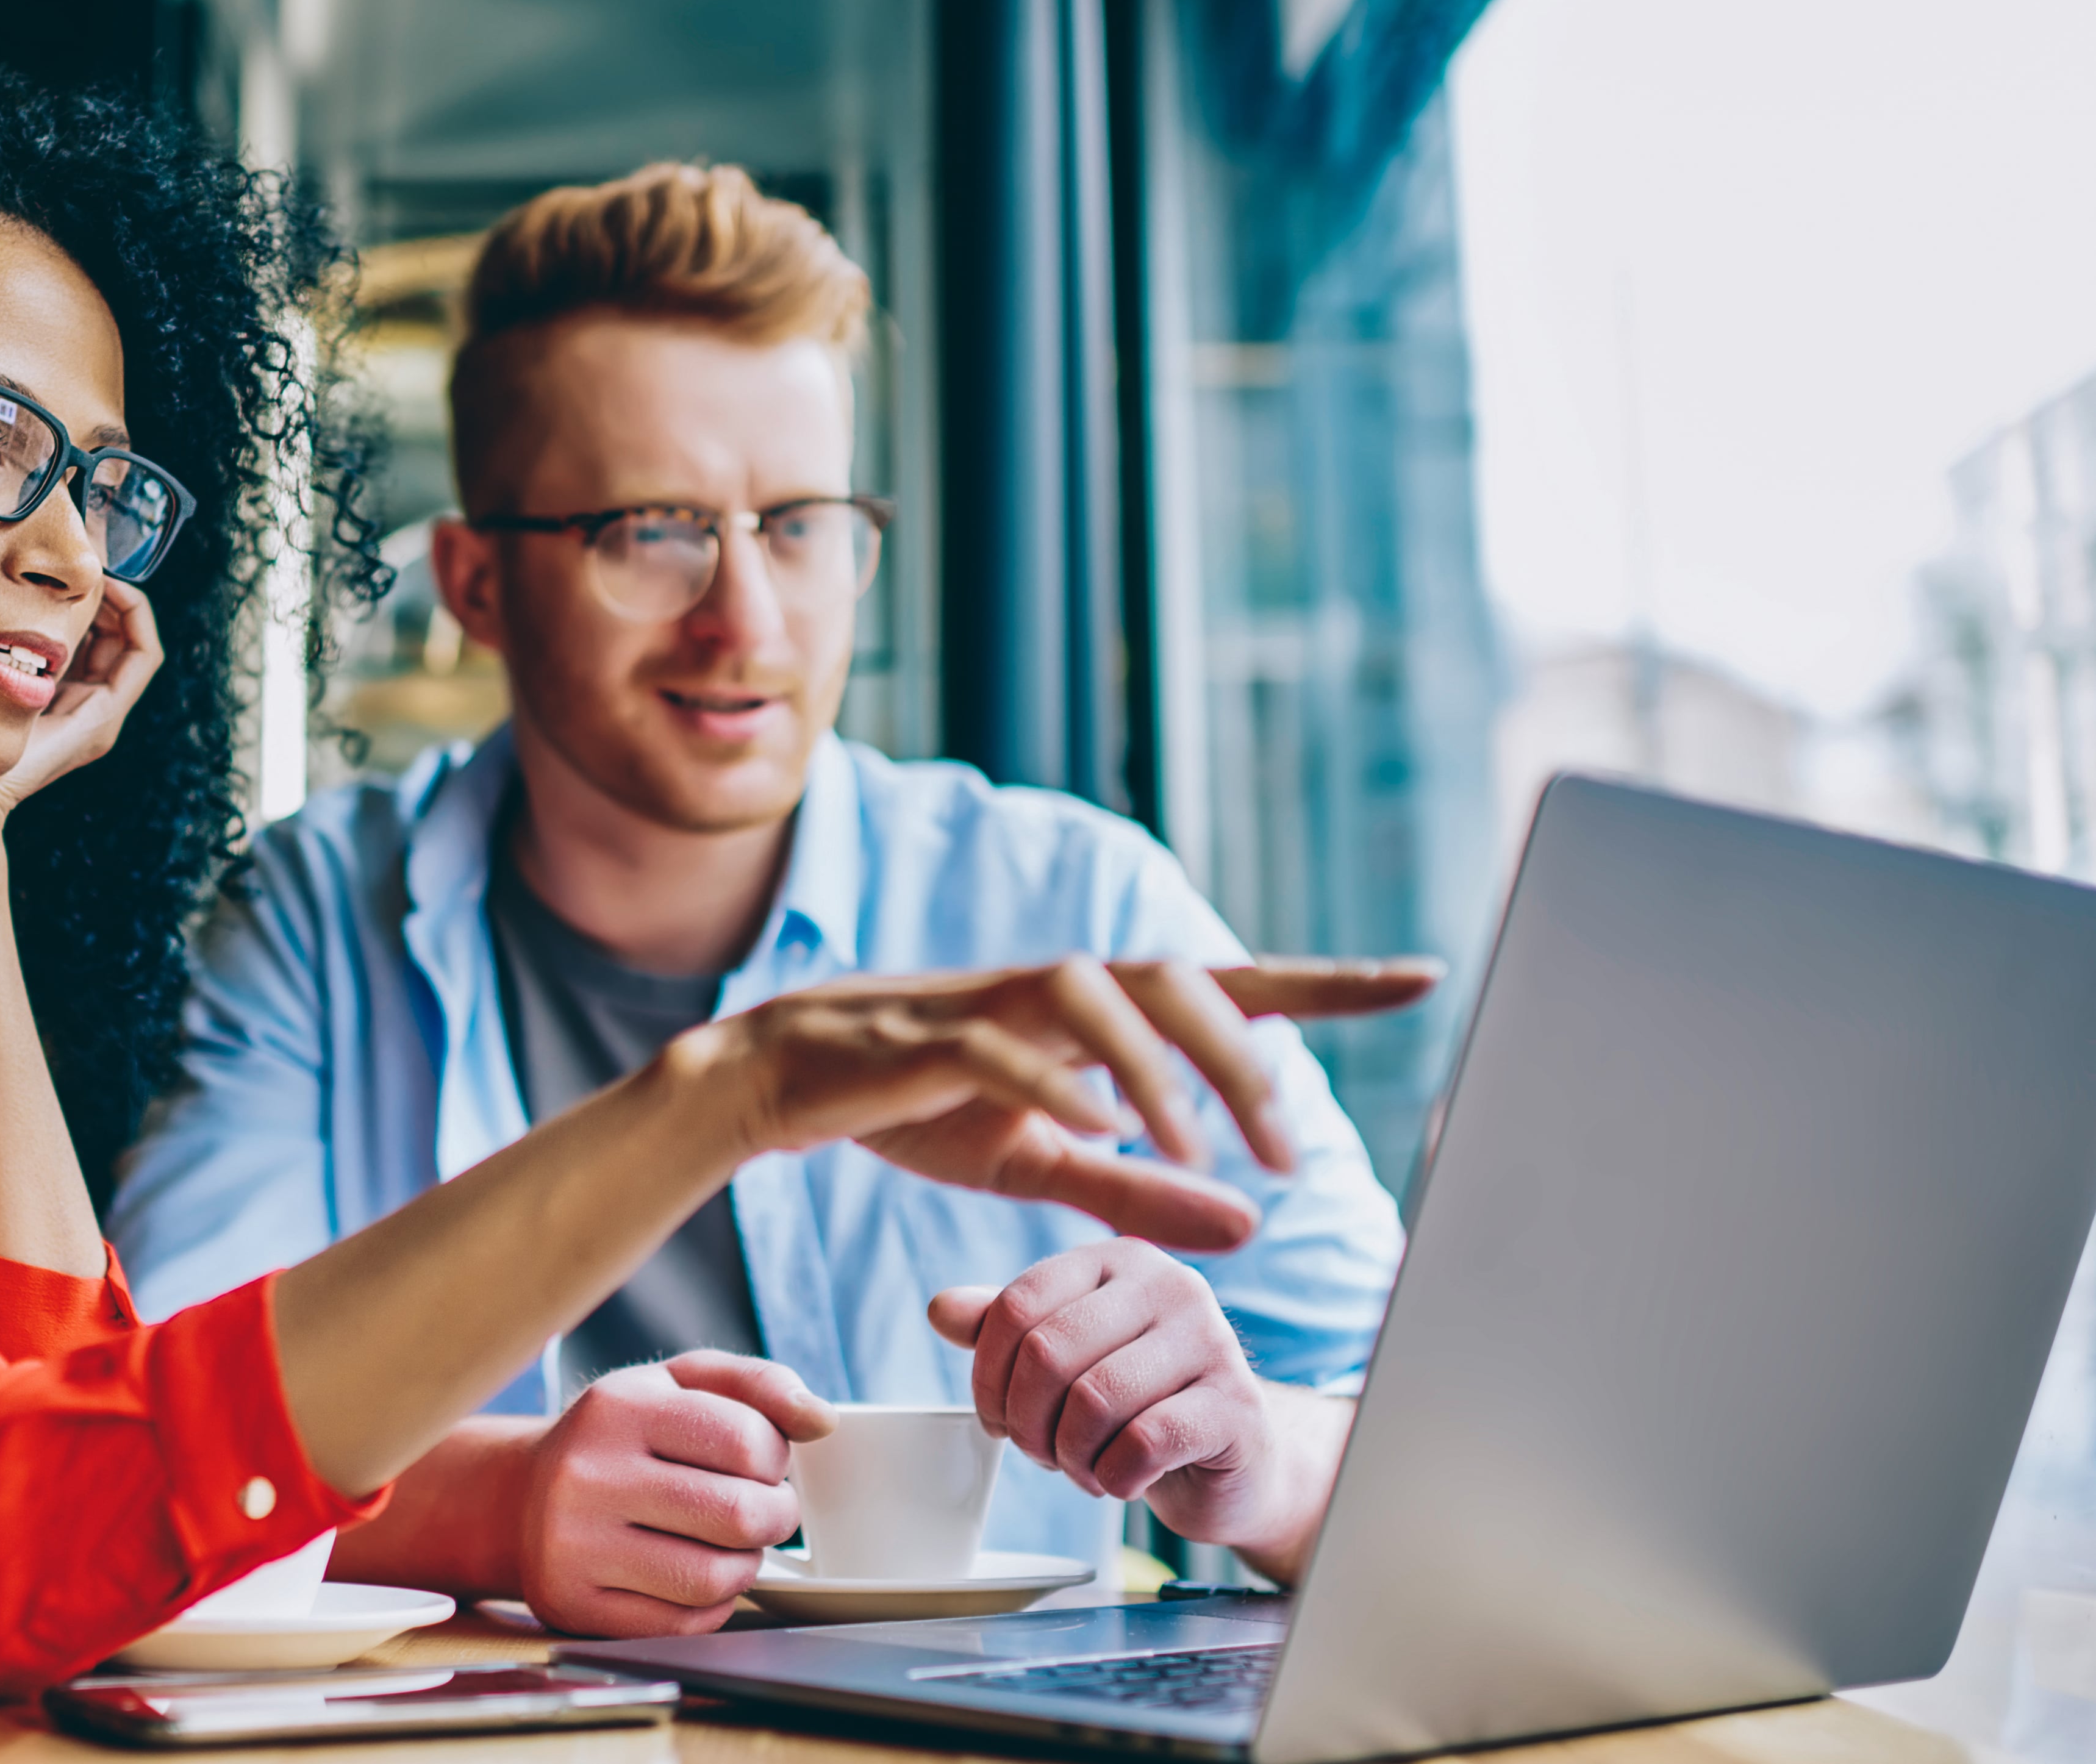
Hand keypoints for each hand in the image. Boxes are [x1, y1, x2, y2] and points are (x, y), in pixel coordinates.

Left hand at [0, 577, 165, 837]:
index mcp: (37, 698)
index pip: (75, 634)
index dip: (71, 590)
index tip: (46, 555)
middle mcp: (71, 707)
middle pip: (106, 632)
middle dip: (95, 585)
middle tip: (73, 548)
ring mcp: (91, 715)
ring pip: (128, 637)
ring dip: (117, 593)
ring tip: (89, 562)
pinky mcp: (102, 718)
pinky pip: (144, 654)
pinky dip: (136, 613)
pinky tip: (106, 584)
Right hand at [516, 1353, 835, 1636]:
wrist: (518, 1498)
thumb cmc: (618, 1437)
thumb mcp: (677, 1383)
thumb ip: (756, 1385)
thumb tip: (820, 1419)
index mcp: (617, 1407)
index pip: (746, 1441)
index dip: (775, 1458)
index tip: (760, 1462)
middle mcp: (587, 1475)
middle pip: (738, 1515)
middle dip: (774, 1516)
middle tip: (763, 1509)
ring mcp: (574, 1546)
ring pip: (714, 1579)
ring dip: (746, 1565)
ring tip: (730, 1543)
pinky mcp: (574, 1606)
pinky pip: (683, 1624)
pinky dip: (710, 1605)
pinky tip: (694, 1575)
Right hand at [674, 955, 1437, 1251]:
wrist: (780, 1082)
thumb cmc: (916, 1109)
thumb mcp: (1042, 1162)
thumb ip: (1142, 1188)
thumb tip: (1253, 1225)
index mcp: (1093, 1014)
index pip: (1228, 984)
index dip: (1325, 981)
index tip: (1421, 976)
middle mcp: (1054, 989)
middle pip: (1175, 978)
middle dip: (1245, 1058)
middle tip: (1288, 1153)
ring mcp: (988, 1002)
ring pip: (1096, 994)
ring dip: (1159, 1068)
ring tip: (1196, 1147)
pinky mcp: (923, 1037)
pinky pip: (1003, 1045)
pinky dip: (1056, 1079)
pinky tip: (1097, 1127)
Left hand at [928, 1240, 1345, 1581]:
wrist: (1233, 1460)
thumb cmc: (1138, 1404)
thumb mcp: (1067, 1357)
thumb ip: (1006, 1330)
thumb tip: (940, 1309)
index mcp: (1118, 1260)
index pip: (1017, 1305)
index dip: (988, 1376)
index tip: (996, 1418)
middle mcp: (1171, 1285)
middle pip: (1049, 1353)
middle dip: (1027, 1422)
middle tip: (1041, 1452)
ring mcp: (1213, 1342)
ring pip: (1093, 1401)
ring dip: (1069, 1456)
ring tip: (1082, 1467)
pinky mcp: (1238, 1406)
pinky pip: (1142, 1444)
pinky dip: (1113, 1478)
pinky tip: (1123, 1480)